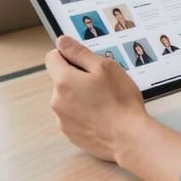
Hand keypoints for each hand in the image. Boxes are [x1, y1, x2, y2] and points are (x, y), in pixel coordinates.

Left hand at [46, 35, 147, 161]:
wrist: (128, 138)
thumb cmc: (119, 100)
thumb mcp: (104, 66)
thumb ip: (79, 52)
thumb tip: (61, 42)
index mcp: (63, 81)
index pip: (52, 57)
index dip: (68, 54)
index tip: (84, 60)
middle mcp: (57, 102)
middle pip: (61, 78)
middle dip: (77, 76)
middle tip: (101, 81)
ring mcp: (63, 121)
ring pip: (67, 97)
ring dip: (79, 94)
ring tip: (104, 100)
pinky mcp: (70, 135)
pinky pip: (72, 115)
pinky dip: (83, 112)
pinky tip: (101, 115)